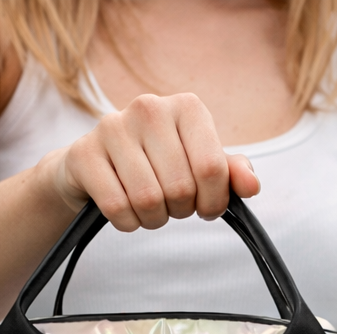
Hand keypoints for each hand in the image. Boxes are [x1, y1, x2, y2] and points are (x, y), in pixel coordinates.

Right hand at [41, 92, 259, 230]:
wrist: (94, 165)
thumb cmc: (156, 165)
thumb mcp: (199, 165)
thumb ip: (230, 174)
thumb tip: (252, 186)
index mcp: (186, 107)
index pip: (212, 170)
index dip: (212, 202)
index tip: (204, 206)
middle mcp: (149, 108)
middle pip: (180, 189)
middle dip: (179, 212)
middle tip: (171, 206)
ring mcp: (112, 127)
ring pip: (148, 201)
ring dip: (153, 220)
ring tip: (149, 208)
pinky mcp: (84, 154)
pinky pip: (118, 209)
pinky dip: (128, 223)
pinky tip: (126, 211)